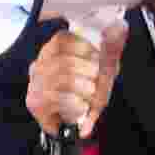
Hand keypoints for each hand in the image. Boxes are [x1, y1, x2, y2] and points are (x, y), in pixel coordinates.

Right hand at [26, 19, 128, 137]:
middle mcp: (39, 65)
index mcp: (52, 52)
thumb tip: (119, 28)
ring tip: (89, 94)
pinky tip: (80, 106)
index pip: (62, 39)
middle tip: (95, 81)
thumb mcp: (102, 70)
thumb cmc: (85, 94)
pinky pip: (59, 98)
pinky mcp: (35, 103)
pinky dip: (77, 104)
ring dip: (85, 88)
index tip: (96, 57)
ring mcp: (35, 84)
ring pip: (64, 79)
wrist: (71, 126)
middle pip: (66, 61)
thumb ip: (110, 50)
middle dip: (89, 72)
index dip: (83, 47)